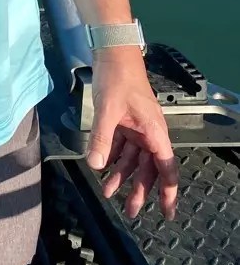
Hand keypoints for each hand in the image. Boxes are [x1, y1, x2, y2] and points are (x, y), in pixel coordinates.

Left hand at [86, 47, 178, 220]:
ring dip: (121, 174)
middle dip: (139, 189)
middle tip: (129, 210)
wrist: (112, 51)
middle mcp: (148, 131)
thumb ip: (101, 138)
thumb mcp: (107, 110)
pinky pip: (120, 144)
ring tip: (108, 191)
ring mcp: (136, 125)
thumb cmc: (117, 78)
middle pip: (147, 167)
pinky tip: (101, 166)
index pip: (166, 168)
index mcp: (154, 131)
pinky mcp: (123, 119)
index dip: (168, 192)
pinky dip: (112, 155)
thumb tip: (96, 165)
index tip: (168, 212)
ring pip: (132, 157)